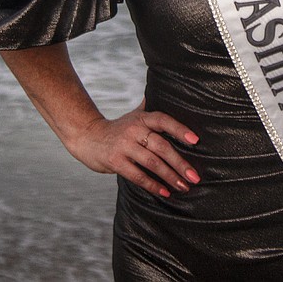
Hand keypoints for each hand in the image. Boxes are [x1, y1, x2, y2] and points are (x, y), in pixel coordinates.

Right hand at [66, 100, 201, 198]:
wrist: (87, 137)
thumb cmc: (117, 129)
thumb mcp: (133, 115)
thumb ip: (149, 107)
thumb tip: (165, 88)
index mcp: (142, 118)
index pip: (164, 120)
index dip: (180, 129)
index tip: (196, 141)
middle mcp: (134, 130)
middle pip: (162, 146)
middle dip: (180, 163)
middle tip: (195, 176)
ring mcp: (124, 146)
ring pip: (152, 163)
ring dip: (170, 177)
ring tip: (184, 186)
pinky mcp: (115, 161)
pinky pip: (138, 175)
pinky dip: (153, 185)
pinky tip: (165, 192)